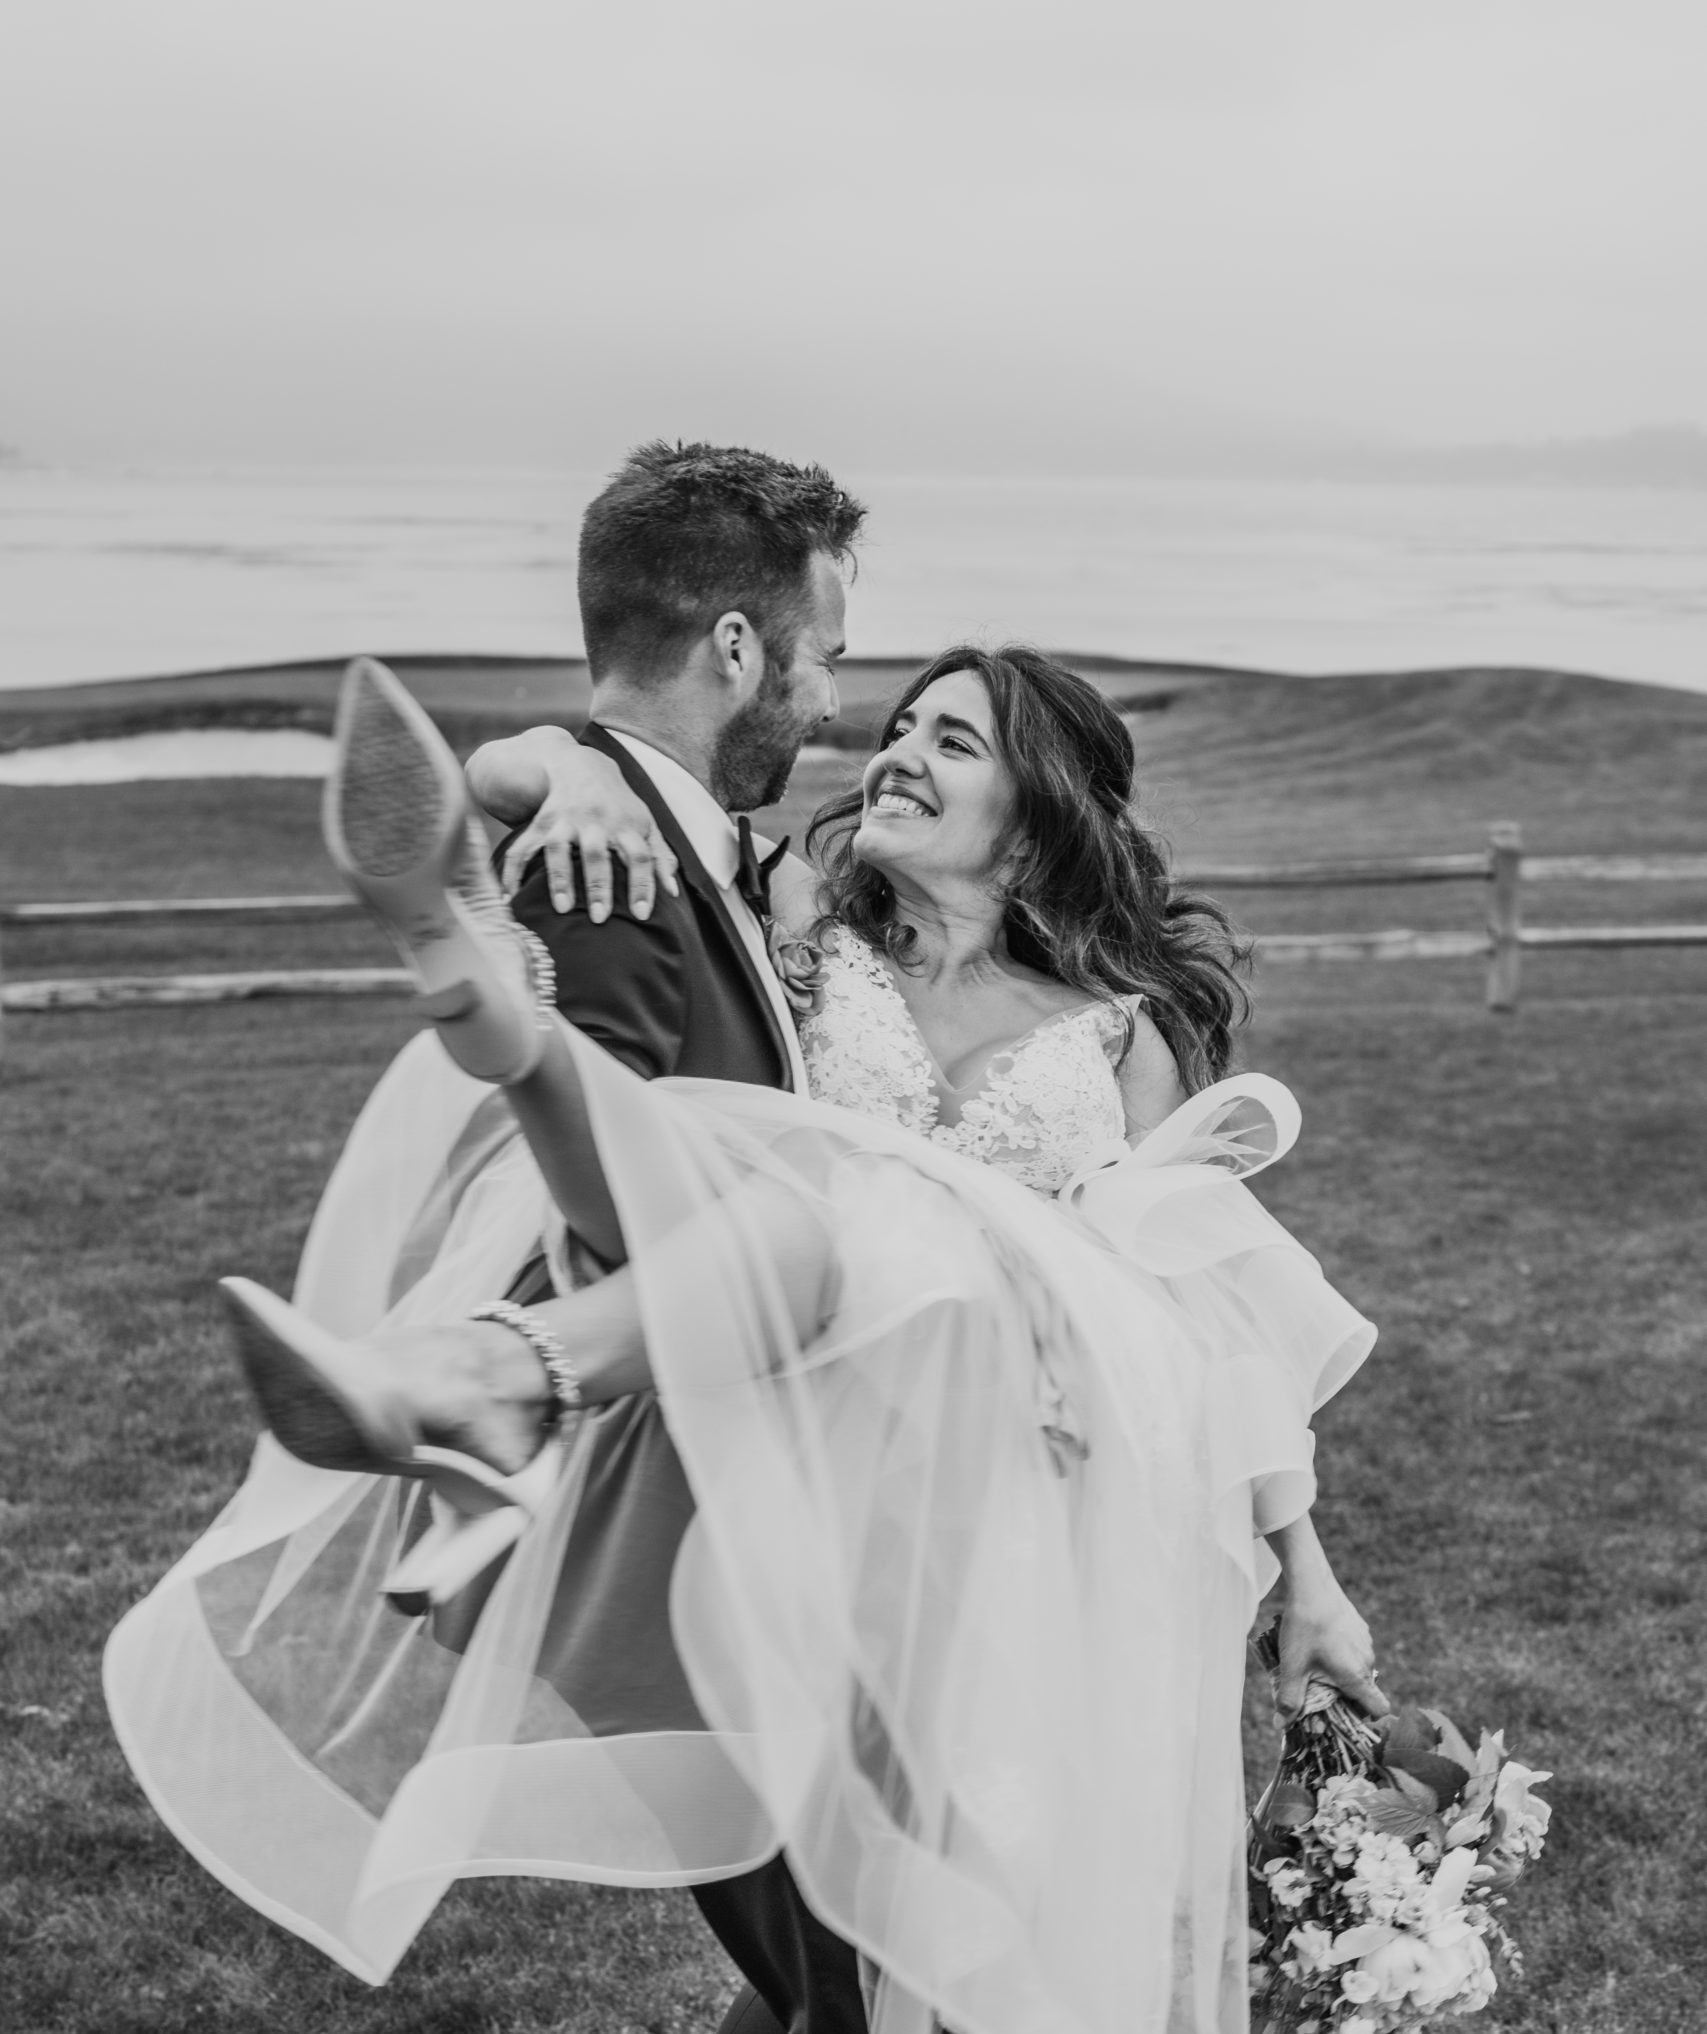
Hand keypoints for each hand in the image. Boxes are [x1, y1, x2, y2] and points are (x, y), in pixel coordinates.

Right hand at [497, 748, 679, 922]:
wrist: (581, 765)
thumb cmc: (619, 805)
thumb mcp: (645, 823)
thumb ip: (660, 857)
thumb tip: (673, 892)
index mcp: (626, 824)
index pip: (639, 855)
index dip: (643, 884)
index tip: (641, 915)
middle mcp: (596, 821)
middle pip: (597, 852)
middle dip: (598, 885)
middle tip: (600, 918)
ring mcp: (565, 821)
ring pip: (559, 848)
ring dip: (559, 878)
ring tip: (562, 909)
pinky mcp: (541, 823)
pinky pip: (523, 848)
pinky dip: (512, 872)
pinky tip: (509, 898)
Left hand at [1272, 1573, 1388, 1720]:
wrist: (1311, 1584)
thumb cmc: (1304, 1627)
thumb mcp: (1293, 1666)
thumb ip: (1289, 1699)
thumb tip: (1281, 1725)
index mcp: (1357, 1676)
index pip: (1379, 1709)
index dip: (1365, 1718)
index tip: (1342, 1716)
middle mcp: (1368, 1661)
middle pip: (1363, 1691)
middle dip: (1342, 1697)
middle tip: (1315, 1692)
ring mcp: (1366, 1642)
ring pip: (1357, 1669)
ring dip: (1340, 1675)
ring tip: (1312, 1666)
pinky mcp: (1359, 1628)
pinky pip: (1353, 1651)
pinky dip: (1340, 1655)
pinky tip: (1318, 1643)